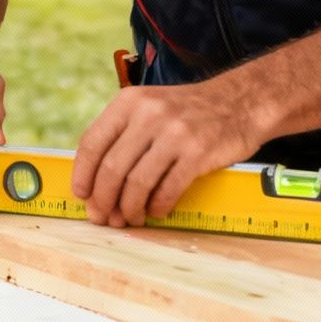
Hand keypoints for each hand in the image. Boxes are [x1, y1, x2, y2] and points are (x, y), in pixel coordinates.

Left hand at [71, 80, 264, 227]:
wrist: (239, 103)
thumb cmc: (187, 112)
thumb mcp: (148, 107)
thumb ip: (122, 134)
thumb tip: (94, 180)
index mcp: (128, 102)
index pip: (92, 142)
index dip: (82, 174)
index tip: (81, 195)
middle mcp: (148, 114)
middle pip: (111, 167)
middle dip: (103, 199)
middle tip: (104, 217)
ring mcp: (173, 133)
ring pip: (137, 182)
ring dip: (129, 208)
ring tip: (130, 219)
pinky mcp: (197, 153)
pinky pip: (167, 189)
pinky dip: (157, 206)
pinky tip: (155, 211)